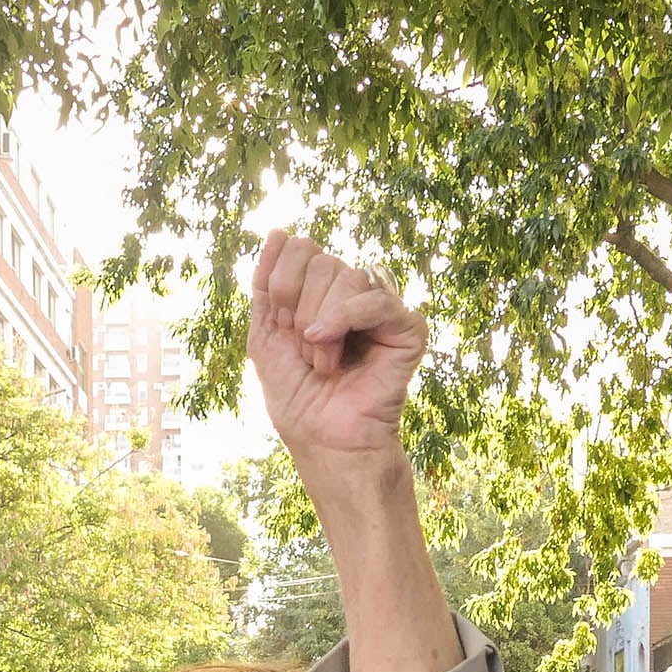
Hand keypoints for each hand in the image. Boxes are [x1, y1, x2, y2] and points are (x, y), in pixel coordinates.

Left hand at [247, 229, 427, 477]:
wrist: (324, 441)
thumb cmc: (298, 397)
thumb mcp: (265, 334)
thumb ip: (267, 283)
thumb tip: (277, 230)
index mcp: (321, 292)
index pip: (300, 248)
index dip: (281, 283)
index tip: (279, 326)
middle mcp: (353, 295)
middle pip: (320, 260)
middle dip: (297, 308)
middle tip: (302, 349)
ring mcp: (381, 310)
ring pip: (345, 276)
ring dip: (319, 325)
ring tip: (322, 363)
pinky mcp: (407, 330)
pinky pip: (376, 299)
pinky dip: (344, 320)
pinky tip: (327, 346)